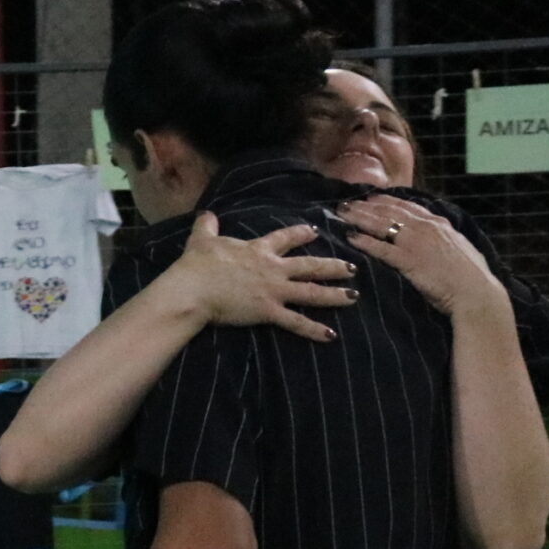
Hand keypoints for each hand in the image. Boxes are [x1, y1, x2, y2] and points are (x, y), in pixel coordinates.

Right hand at [172, 212, 355, 341]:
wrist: (193, 289)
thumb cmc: (197, 265)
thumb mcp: (202, 240)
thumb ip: (207, 226)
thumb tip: (206, 214)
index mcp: (258, 250)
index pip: (285, 238)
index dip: (301, 234)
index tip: (315, 232)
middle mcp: (273, 268)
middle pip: (309, 266)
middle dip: (333, 267)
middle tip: (352, 268)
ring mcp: (274, 290)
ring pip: (311, 292)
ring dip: (335, 295)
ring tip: (354, 297)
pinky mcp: (268, 311)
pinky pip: (296, 322)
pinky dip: (314, 329)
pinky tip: (331, 335)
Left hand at [337, 195, 503, 319]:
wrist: (477, 292)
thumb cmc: (470, 276)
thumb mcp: (459, 248)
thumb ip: (444, 239)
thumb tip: (438, 238)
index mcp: (439, 224)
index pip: (407, 206)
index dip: (386, 201)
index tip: (371, 197)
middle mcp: (426, 227)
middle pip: (389, 212)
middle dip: (366, 206)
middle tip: (347, 203)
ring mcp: (416, 242)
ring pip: (381, 225)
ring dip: (359, 218)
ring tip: (342, 214)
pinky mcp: (409, 260)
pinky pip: (381, 248)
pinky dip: (364, 241)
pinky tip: (350, 237)